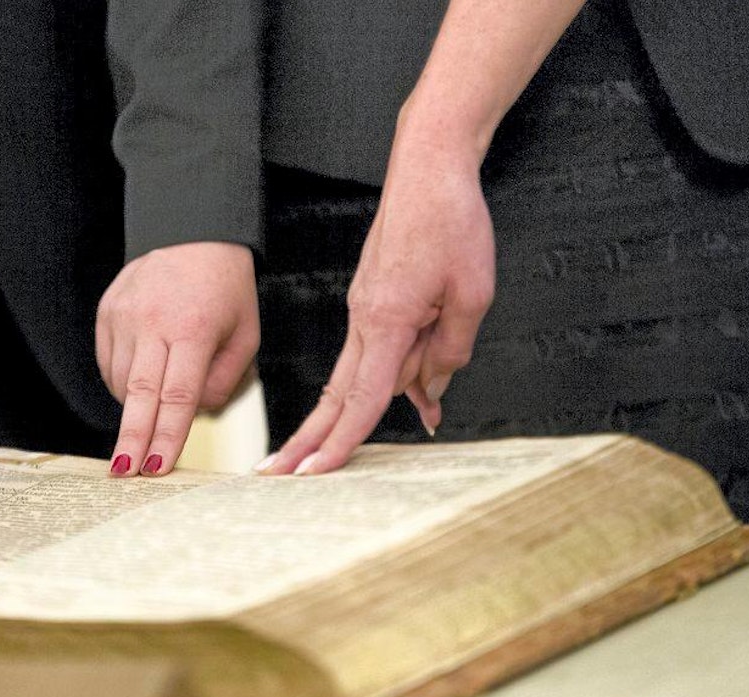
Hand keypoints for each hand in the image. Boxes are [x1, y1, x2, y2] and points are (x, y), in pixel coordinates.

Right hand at [97, 241, 258, 476]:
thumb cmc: (226, 290)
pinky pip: (108, 363)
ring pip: (121, 381)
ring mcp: (125, 314)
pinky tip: (141, 377)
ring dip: (135, 407)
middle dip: (131, 438)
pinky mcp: (107, 310)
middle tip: (123, 472)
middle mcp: (154, 321)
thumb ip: (223, 381)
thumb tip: (192, 415)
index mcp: (194, 328)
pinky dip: (122, 382)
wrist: (193, 232)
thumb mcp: (245, 334)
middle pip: (140, 393)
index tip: (157, 466)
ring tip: (152, 408)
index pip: (179, 395)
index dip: (167, 435)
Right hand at [261, 140, 495, 475]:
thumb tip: (430, 389)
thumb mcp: (472, 294)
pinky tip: (416, 388)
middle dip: (309, 440)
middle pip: (336, 394)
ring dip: (373, 400)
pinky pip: (376, 348)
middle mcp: (363, 318)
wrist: (428, 168)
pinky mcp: (371, 297)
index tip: (311, 476)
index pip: (358, 398)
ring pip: (362, 371)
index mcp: (385, 320)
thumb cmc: (451, 222)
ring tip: (407, 388)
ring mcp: (362, 307)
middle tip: (276, 477)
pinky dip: (388, 373)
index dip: (339, 442)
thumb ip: (450, 350)